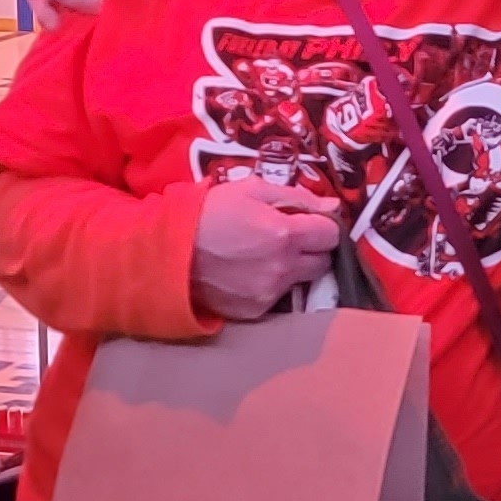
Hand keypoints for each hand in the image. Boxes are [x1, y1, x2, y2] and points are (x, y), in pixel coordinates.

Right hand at [191, 180, 341, 322]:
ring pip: (301, 281)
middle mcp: (283, 268)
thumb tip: (332, 205)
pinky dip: (271, 284)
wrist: (168, 252)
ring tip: (265, 254)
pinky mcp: (255, 310)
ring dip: (293, 268)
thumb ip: (297, 197)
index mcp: (285, 234)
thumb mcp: (251, 190)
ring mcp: (269, 292)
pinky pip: (278, 296)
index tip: (310, 222)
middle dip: (314, 249)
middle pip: (323, 262)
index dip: (323, 226)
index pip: (331, 235)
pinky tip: (250, 271)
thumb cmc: (208, 213)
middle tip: (291, 238)